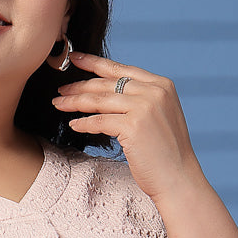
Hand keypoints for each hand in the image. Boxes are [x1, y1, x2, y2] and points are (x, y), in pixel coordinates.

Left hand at [52, 50, 206, 203]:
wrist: (179, 179)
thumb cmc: (166, 155)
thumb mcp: (159, 117)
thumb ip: (142, 100)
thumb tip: (112, 92)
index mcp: (161, 85)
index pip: (121, 69)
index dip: (94, 62)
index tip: (74, 58)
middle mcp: (153, 91)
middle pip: (107, 84)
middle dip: (80, 86)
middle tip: (61, 90)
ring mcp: (144, 107)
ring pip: (99, 100)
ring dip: (75, 102)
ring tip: (58, 104)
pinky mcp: (133, 125)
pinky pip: (99, 121)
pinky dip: (84, 123)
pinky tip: (73, 125)